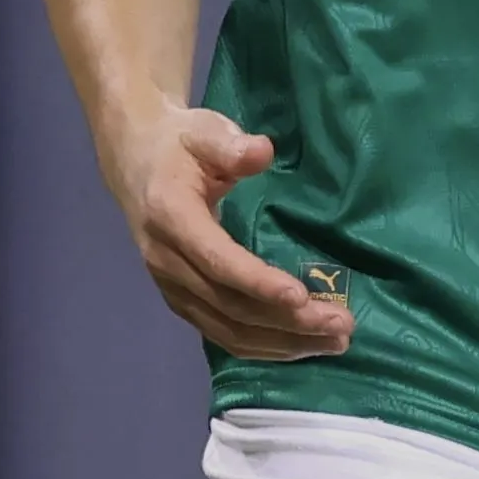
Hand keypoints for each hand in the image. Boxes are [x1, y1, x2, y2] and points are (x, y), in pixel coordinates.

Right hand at [105, 106, 353, 361]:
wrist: (136, 161)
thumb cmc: (179, 144)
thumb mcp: (204, 131)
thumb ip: (230, 145)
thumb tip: (262, 152)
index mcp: (171, 218)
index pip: (217, 261)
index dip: (258, 283)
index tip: (301, 298)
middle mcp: (167, 261)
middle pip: (229, 305)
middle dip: (287, 321)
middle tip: (342, 326)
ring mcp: (171, 286)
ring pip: (226, 329)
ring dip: (281, 342)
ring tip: (333, 343)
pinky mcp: (180, 299)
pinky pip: (220, 333)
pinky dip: (261, 346)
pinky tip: (299, 346)